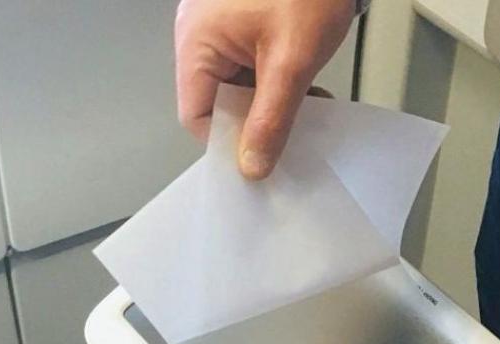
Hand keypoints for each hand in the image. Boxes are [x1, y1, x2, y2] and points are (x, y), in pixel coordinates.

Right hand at [174, 0, 353, 178]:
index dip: (226, 141)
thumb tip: (252, 166)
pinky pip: (246, 65)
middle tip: (290, 129)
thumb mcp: (292, 60)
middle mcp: (198, 35)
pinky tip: (300, 84)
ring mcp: (218, 26)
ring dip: (267, 101)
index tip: (259, 155)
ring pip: (235, 86)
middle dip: (253, 120)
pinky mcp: (239, 20)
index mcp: (196, 43)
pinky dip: (272, 80)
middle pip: (215, 102)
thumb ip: (271, 118)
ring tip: (303, 101)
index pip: (196, 116)